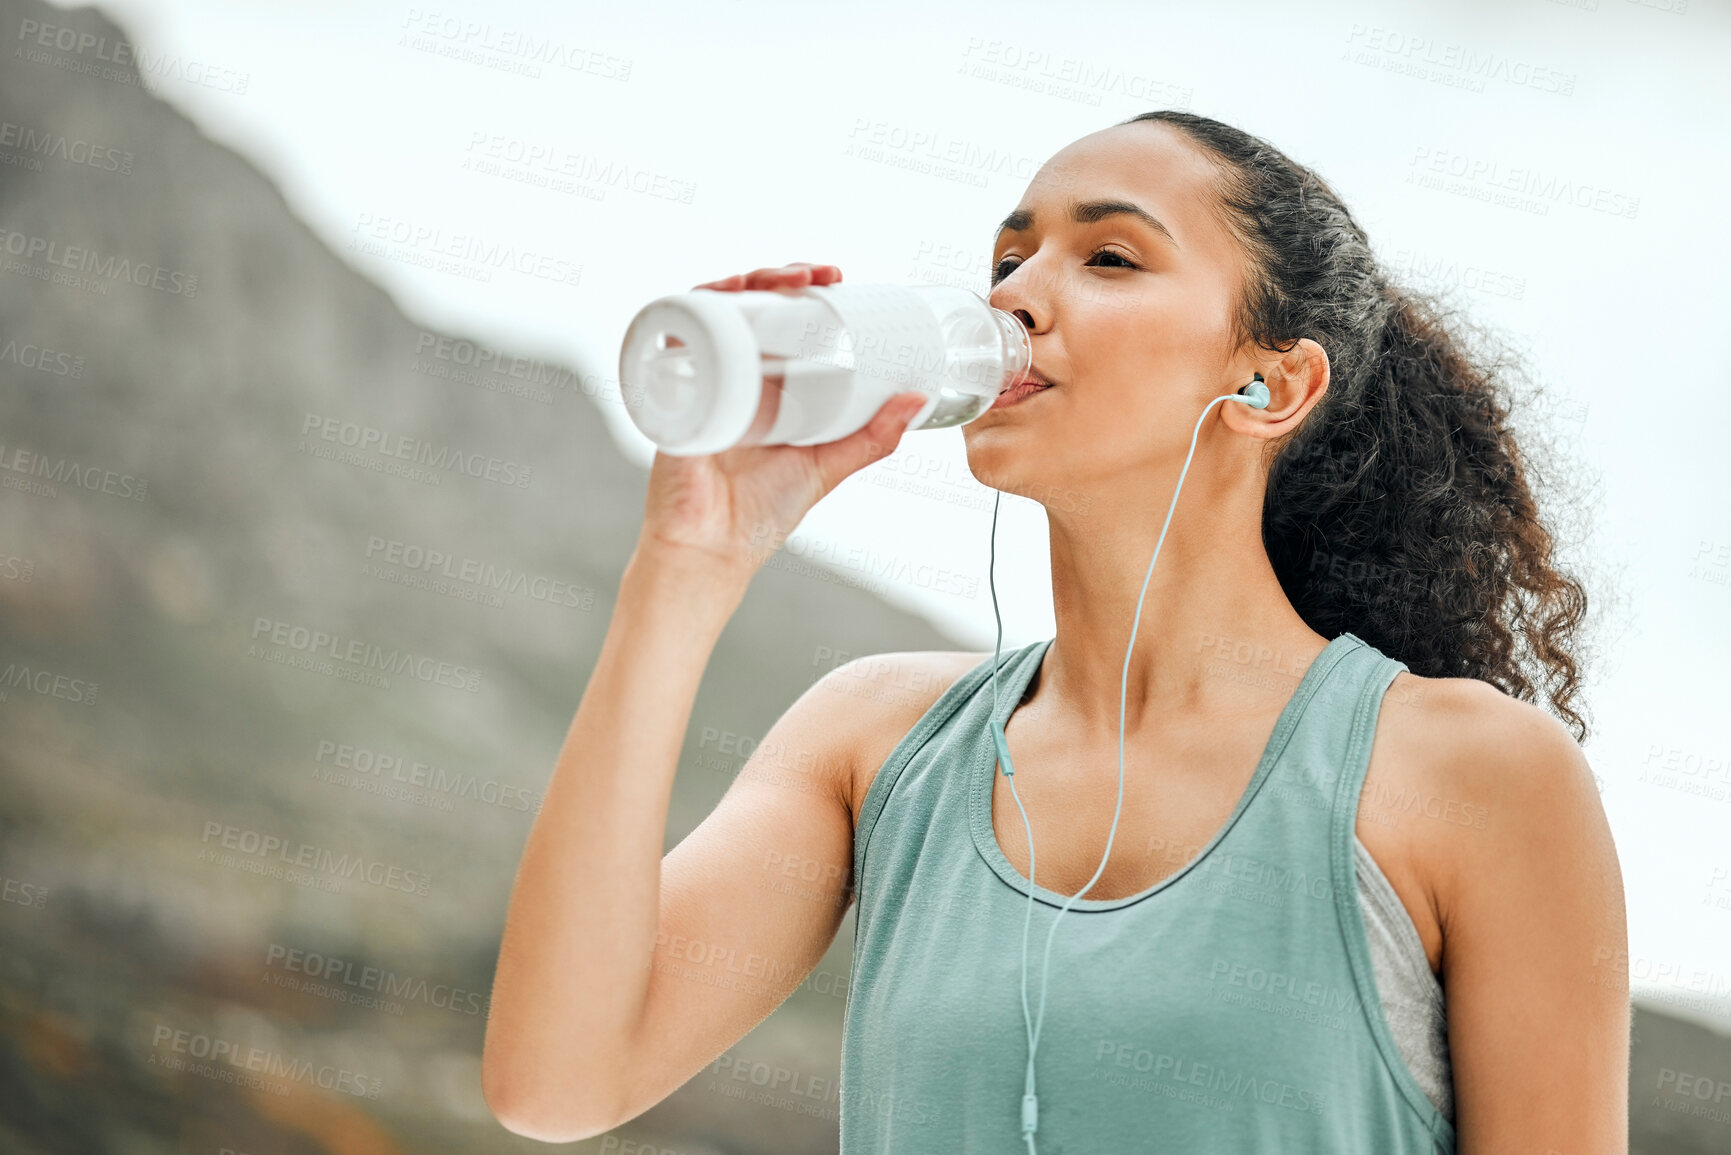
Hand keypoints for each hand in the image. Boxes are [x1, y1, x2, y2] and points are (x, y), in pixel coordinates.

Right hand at [639, 263, 926, 574]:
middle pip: (746, 306)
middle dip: (777, 276)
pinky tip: (716, 298)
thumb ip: (873, 437)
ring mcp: (701, 380)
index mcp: (766, 386)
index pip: (779, 319)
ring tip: (778, 281)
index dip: (802, 289)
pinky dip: (688, 311)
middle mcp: (732, 375)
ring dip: (740, 284)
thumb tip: (917, 398)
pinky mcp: (672, 393)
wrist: (713, 549)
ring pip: (711, 311)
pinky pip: (671, 341)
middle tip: (817, 274)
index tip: (835, 276)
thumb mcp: (828, 465)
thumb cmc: (762, 513)